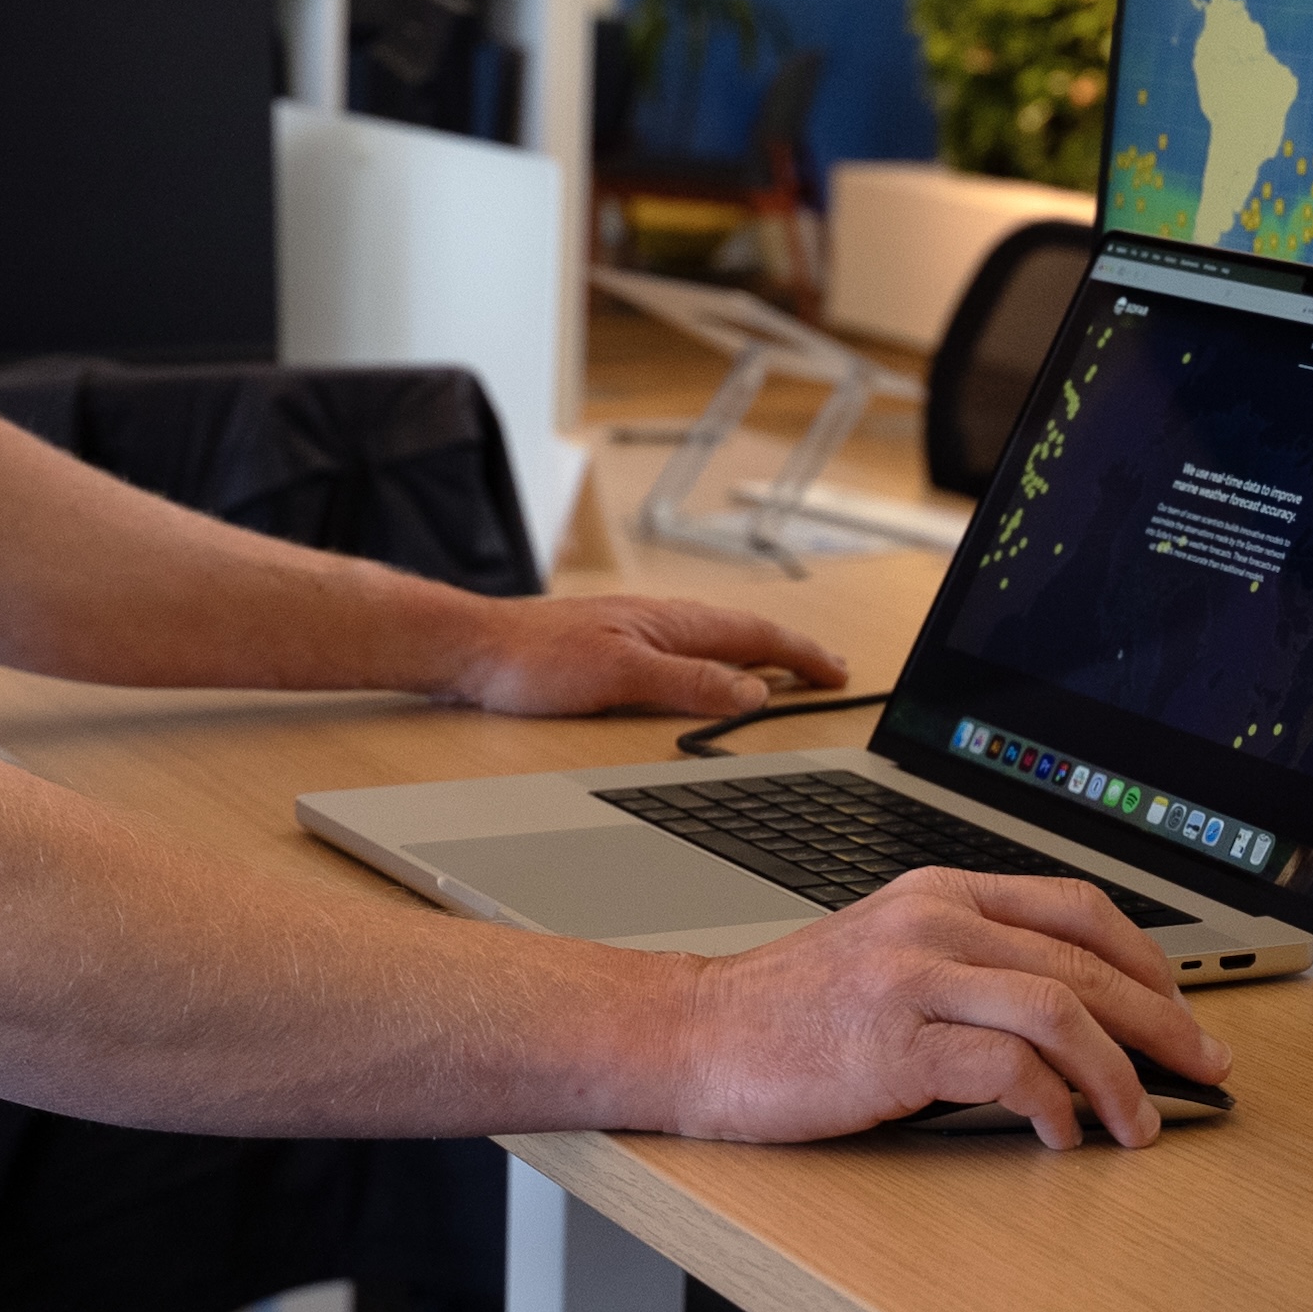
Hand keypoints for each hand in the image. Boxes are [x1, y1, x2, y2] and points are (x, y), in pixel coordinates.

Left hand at [436, 594, 846, 718]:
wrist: (472, 648)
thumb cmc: (536, 659)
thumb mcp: (620, 676)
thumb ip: (688, 682)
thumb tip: (751, 691)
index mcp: (671, 623)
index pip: (755, 636)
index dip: (802, 657)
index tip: (840, 674)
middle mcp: (661, 620)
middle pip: (743, 632)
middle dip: (791, 651)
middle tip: (830, 671)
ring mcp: (639, 630)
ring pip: (717, 638)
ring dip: (758, 654)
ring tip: (785, 671)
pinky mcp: (616, 645)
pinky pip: (689, 649)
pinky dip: (720, 660)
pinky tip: (710, 672)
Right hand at [666, 870, 1231, 1149]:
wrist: (694, 1035)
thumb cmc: (790, 1011)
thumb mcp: (887, 951)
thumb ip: (968, 959)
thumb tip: (1073, 1010)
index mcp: (940, 893)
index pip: (1077, 908)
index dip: (1147, 961)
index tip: (1183, 1009)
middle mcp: (934, 921)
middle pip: (1086, 962)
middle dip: (1162, 1022)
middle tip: (1205, 1069)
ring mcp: (914, 979)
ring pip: (1060, 1011)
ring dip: (1119, 1075)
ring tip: (1140, 1123)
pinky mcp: (894, 1045)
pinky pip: (1008, 1071)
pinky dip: (1053, 1108)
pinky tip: (1062, 1137)